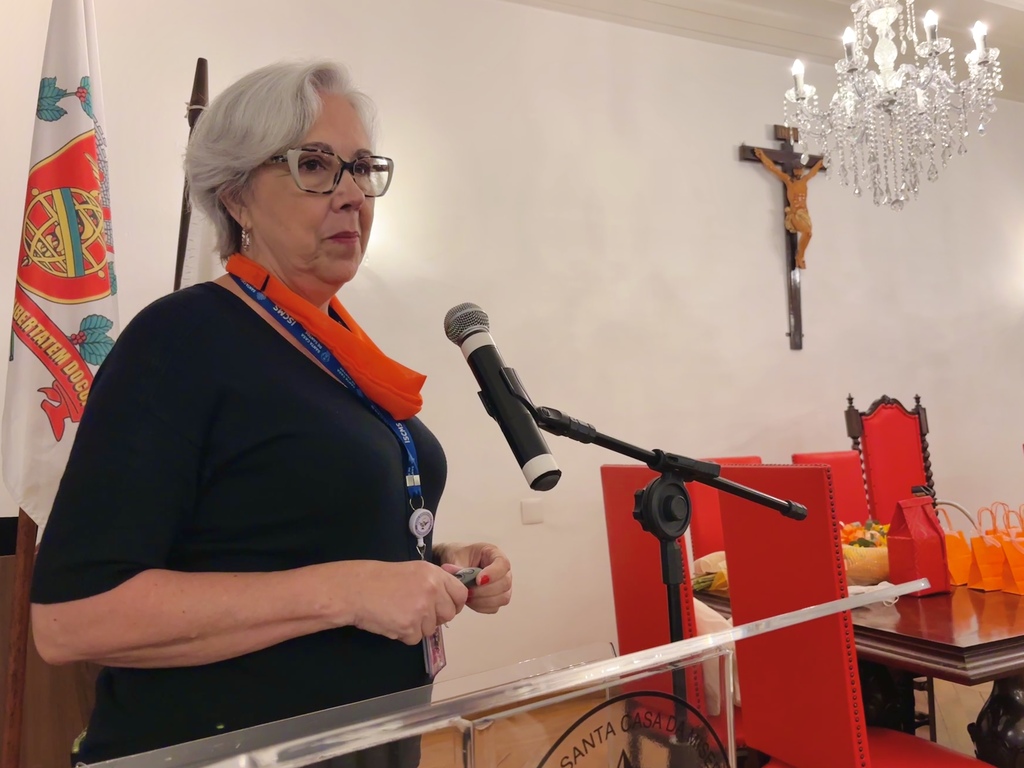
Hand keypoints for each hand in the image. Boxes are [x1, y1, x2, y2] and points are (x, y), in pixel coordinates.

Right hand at [349, 560, 467, 644]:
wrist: (357, 589)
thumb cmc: (382, 579)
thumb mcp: (414, 570)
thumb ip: (435, 582)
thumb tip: (451, 597)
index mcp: (434, 574)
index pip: (460, 594)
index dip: (454, 603)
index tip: (445, 606)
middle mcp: (432, 591)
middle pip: (449, 614)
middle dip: (436, 617)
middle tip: (417, 611)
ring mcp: (422, 610)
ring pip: (431, 629)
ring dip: (418, 626)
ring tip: (400, 612)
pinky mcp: (409, 627)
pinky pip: (415, 638)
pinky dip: (405, 634)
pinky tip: (393, 621)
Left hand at [437, 543, 511, 614]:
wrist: (453, 566)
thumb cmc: (458, 557)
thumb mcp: (456, 557)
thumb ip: (459, 568)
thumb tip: (460, 579)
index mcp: (494, 554)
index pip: (503, 564)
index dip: (493, 574)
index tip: (478, 580)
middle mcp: (502, 570)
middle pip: (505, 583)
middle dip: (485, 590)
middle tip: (468, 591)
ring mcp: (502, 585)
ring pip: (502, 598)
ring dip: (483, 600)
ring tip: (467, 596)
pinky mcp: (497, 599)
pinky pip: (494, 607)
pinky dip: (481, 606)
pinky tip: (470, 601)